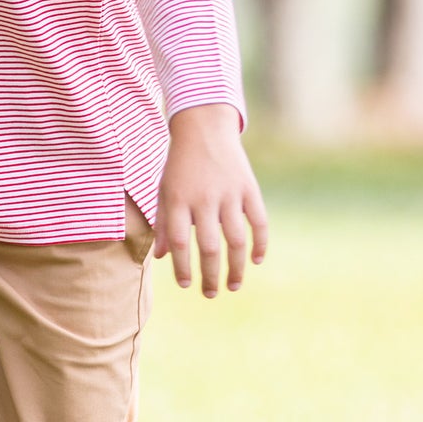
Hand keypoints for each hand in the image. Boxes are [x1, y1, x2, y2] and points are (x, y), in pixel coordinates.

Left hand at [155, 103, 268, 296]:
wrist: (203, 128)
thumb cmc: (179, 165)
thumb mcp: (164, 190)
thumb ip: (163, 223)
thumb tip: (162, 257)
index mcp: (178, 200)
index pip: (179, 243)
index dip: (183, 267)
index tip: (186, 284)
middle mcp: (203, 199)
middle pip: (208, 247)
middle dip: (209, 275)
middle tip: (210, 294)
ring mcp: (229, 194)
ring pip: (235, 240)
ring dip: (236, 267)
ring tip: (233, 285)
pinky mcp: (249, 188)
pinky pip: (259, 222)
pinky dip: (260, 243)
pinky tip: (255, 261)